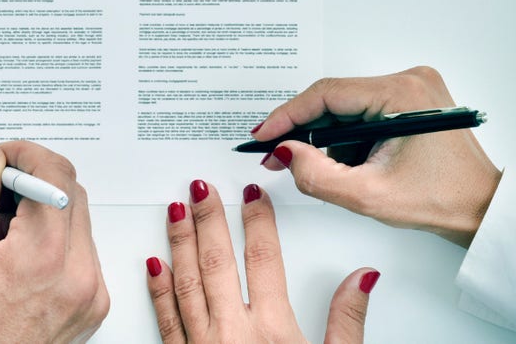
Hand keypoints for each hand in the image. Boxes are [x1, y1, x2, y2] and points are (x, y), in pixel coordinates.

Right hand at [0, 141, 109, 342]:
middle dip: (31, 182)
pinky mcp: (90, 308)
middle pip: (70, 194)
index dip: (25, 153)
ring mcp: (89, 296)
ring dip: (39, 216)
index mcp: (42, 259)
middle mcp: (79, 277)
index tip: (2, 157)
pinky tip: (11, 265)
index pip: (55, 173)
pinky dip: (49, 245)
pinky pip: (78, 253)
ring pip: (74, 221)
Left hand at [146, 181, 376, 342]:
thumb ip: (347, 322)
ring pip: (186, 282)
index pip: (265, 260)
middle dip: (209, 219)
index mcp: (272, 331)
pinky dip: (159, 290)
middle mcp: (232, 335)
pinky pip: (166, 320)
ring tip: (175, 210)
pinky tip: (154, 265)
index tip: (255, 193)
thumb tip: (361, 279)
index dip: (259, 221)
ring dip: (180, 243)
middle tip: (201, 187)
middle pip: (219, 262)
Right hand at [253, 66, 501, 246]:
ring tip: (325, 169)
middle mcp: (409, 80)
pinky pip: (363, 111)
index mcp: (402, 94)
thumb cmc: (443, 201)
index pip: (326, 94)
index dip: (288, 115)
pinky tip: (349, 162)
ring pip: (347, 106)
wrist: (486, 209)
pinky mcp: (413, 101)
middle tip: (277, 156)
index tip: (262, 135)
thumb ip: (317, 175)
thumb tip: (283, 152)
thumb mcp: (369, 196)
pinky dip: (347, 136)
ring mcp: (413, 88)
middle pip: (335, 98)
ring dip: (328, 136)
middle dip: (305, 130)